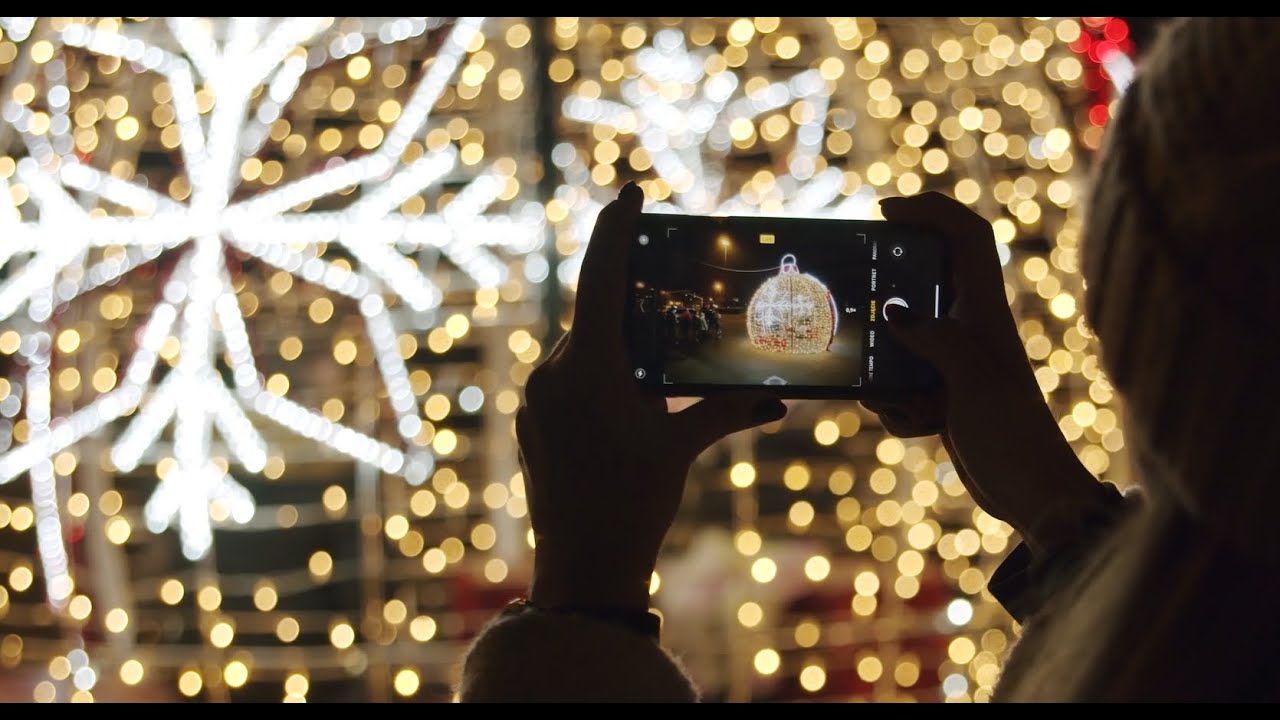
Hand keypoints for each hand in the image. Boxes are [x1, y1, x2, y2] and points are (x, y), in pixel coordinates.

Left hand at [520, 183, 786, 611]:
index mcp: (586, 367)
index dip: (615, 231)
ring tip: (660, 368)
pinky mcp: (533, 425)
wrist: (583, 567)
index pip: (599, 278)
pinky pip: (569, 382)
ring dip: (621, 351)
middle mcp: (552, 374)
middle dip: (634, 306)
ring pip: (584, 353)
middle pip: (596, 318)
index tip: (629, 194)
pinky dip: (603, 379)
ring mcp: (536, 401)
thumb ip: (723, 409)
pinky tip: (633, 403)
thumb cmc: (631, 505)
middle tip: (670, 297)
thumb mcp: (680, 447)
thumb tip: (774, 395)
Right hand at [864, 193, 1103, 553]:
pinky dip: (898, 410)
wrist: (1031, 496)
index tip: (882, 211)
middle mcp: (970, 329)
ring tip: (904, 402)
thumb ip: (933, 337)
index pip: (964, 235)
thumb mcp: (971, 378)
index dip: (928, 210)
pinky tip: (923, 429)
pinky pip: (897, 388)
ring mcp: (953, 363)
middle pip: (917, 288)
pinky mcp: (942, 396)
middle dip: (885, 310)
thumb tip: (893, 311)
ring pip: (896, 346)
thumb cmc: (1013, 432)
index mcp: (986, 310)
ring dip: (886, 376)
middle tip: (858, 317)